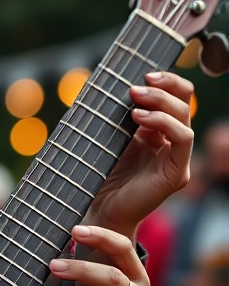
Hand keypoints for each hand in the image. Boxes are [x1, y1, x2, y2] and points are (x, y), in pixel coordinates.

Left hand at [50, 225, 149, 285]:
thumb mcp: (93, 283)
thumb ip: (84, 261)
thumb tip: (54, 237)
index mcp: (133, 271)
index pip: (122, 245)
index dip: (100, 235)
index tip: (75, 229)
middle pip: (117, 261)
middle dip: (84, 257)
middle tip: (53, 261)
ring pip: (112, 281)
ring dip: (80, 273)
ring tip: (54, 271)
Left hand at [84, 71, 193, 239]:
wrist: (100, 211)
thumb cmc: (100, 178)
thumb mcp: (109, 140)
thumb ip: (118, 117)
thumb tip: (115, 85)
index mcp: (155, 134)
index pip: (173, 98)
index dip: (164, 82)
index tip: (141, 74)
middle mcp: (168, 144)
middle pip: (184, 102)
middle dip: (164, 86)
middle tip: (138, 84)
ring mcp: (175, 159)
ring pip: (184, 118)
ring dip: (161, 102)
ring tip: (135, 99)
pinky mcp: (176, 173)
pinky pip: (182, 139)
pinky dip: (164, 123)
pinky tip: (139, 118)